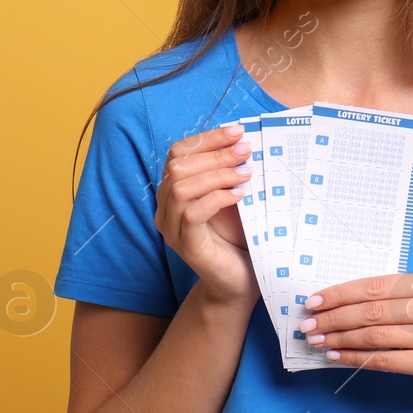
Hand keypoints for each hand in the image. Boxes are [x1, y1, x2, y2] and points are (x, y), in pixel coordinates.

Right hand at [153, 123, 256, 306]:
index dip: (207, 138)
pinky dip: (216, 199)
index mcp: (175, 189)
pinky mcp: (185, 245)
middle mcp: (166, 206)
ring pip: (181, 187)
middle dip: (215, 154)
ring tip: (246, 174)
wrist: (241, 280)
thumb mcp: (236, 196)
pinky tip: (240, 196)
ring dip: (217, 175)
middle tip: (247, 151)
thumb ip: (233, 171)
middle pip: (178, 166)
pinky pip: (191, 214)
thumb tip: (247, 140)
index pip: (179, 152)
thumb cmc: (240, 235)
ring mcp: (172, 228)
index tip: (238, 131)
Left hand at [299, 272, 412, 396]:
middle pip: (372, 311)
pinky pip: (381, 360)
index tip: (314, 301)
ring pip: (374, 336)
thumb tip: (334, 302)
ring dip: (339, 338)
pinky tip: (337, 355)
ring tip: (318, 340)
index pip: (375, 286)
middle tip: (309, 324)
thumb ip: (388, 298)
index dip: (340, 294)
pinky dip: (354, 358)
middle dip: (334, 318)